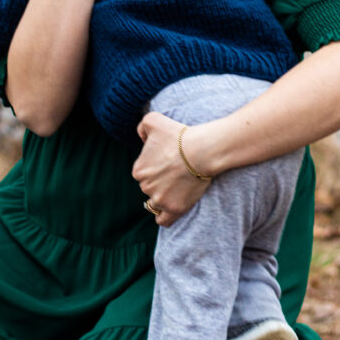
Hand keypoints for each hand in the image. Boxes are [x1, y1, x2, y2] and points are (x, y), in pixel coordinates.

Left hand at [132, 111, 211, 226]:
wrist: (200, 150)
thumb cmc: (178, 134)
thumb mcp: (153, 119)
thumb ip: (142, 126)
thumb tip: (142, 138)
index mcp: (139, 170)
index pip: (143, 171)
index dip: (155, 166)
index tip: (168, 160)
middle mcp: (145, 187)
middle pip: (149, 187)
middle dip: (159, 181)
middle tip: (176, 172)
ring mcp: (160, 199)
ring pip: (155, 203)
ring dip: (162, 197)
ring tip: (175, 189)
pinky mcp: (174, 209)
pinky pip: (163, 220)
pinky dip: (164, 216)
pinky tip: (170, 208)